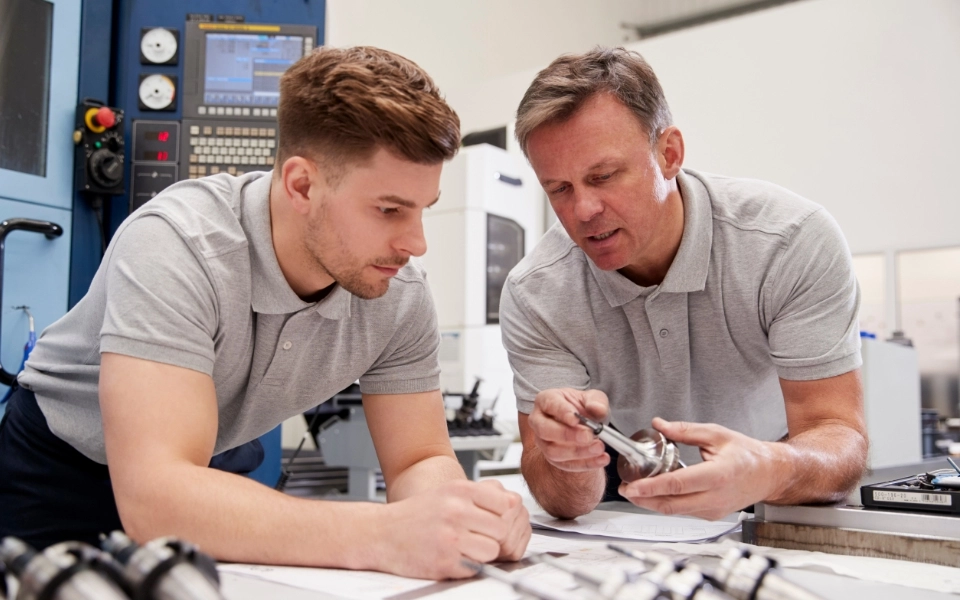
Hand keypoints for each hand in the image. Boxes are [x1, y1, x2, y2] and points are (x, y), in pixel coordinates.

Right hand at [377, 479, 530, 578]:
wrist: (381, 533)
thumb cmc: (416, 514)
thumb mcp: (448, 492)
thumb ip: (480, 496)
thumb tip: (514, 504)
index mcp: (460, 490)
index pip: (506, 502)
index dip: (503, 515)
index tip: (493, 520)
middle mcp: (456, 510)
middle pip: (502, 528)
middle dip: (493, 536)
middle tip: (479, 537)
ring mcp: (450, 537)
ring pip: (492, 550)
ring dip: (484, 553)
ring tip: (466, 548)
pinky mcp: (445, 561)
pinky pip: (475, 567)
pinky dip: (468, 566)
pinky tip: (453, 557)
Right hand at [528, 388, 610, 472]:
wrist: (585, 425)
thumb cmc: (584, 408)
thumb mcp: (594, 398)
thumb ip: (597, 401)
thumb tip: (597, 409)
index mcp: (546, 400)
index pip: (550, 404)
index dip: (562, 412)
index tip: (576, 419)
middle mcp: (539, 421)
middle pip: (544, 430)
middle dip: (567, 435)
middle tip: (588, 436)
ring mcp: (543, 441)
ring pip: (553, 451)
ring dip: (578, 452)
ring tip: (598, 448)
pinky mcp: (552, 458)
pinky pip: (565, 465)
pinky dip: (585, 464)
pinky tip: (601, 459)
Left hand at [618, 418, 787, 519]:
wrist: (769, 474)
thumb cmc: (747, 454)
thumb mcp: (716, 434)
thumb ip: (685, 430)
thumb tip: (660, 424)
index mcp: (717, 475)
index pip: (677, 485)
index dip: (651, 487)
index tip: (632, 485)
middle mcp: (715, 497)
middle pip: (671, 505)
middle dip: (644, 499)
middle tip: (625, 489)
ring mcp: (713, 510)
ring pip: (675, 511)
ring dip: (652, 503)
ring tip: (634, 491)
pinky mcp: (711, 515)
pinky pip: (684, 511)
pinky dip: (666, 504)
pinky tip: (655, 494)